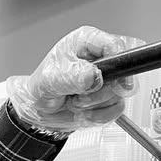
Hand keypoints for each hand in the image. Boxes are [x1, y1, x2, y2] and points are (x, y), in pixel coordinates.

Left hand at [6, 26, 143, 132]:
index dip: (119, 63)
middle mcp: (100, 59)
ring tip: (74, 102)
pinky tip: (82, 113)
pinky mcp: (108, 99)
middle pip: (121, 74)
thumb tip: (94, 77)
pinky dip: (97, 116)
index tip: (112, 81)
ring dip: (93, 106)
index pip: (115, 45)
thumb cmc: (42, 87)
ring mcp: (106, 80)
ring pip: (117, 95)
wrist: (39, 110)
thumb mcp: (51, 78)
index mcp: (86, 43)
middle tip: (78, 95)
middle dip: (97, 92)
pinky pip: (115, 110)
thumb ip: (72, 76)